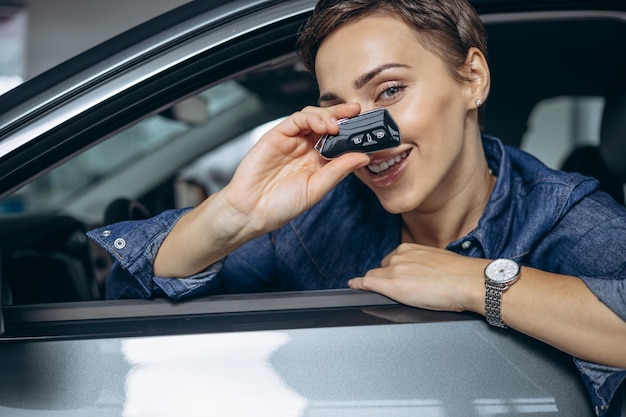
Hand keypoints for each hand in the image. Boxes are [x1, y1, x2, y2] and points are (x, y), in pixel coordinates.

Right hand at [220, 103, 370, 234]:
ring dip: (328, 116)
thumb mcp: (316, 189)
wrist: (251, 211)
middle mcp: (307, 148)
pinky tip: (323, 126)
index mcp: (319, 162)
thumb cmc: (280, 205)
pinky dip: (312, 118)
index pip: (340, 141)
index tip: (369, 130)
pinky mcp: (277, 135)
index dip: (354, 133)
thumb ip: (338, 170)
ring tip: (338, 125)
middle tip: (358, 112)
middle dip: (344, 116)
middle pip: (328, 124)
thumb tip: (363, 157)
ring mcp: (292, 140)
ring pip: (314, 117)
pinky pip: (296, 119)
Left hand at [349, 243, 488, 312]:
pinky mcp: (392, 284)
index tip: (391, 274)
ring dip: (376, 283)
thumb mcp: (438, 262)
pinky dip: (359, 284)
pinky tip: (354, 286)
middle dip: (386, 277)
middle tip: (398, 289)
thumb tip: (423, 274)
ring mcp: (395, 269)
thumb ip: (424, 264)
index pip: (393, 259)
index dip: (391, 270)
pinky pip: (368, 282)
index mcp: (412, 249)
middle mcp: (400, 255)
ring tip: (381, 292)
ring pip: (375, 276)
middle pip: (383, 268)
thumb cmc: (461, 275)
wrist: (468, 281)